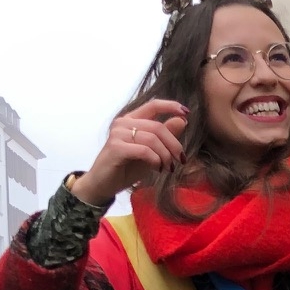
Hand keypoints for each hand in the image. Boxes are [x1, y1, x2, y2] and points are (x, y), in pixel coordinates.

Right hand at [70, 97, 187, 207]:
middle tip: (181, 160)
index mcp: (132, 120)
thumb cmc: (126, 168)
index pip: (153, 105)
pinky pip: (144, 150)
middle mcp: (123, 123)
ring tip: (168, 168)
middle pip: (157, 127)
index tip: (186, 112)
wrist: (103, 185)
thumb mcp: (151, 152)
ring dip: (165, 155)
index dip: (171, 106)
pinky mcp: (116, 147)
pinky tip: (157, 169)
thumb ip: (164, 136)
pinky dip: (156, 160)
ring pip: (152, 139)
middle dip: (174, 144)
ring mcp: (118, 134)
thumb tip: (182, 120)